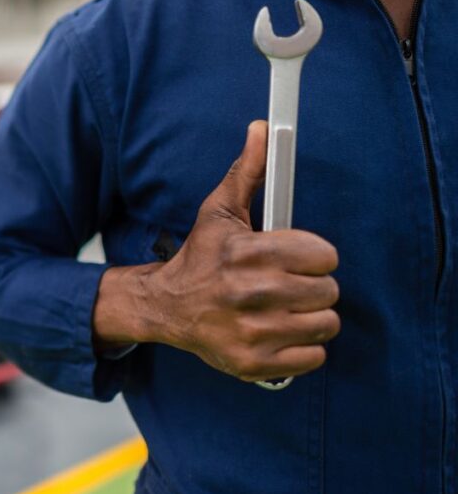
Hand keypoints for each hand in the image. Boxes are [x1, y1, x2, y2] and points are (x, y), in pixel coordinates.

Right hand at [94, 121, 340, 382]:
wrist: (165, 308)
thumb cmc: (201, 258)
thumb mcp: (219, 212)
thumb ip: (247, 171)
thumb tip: (262, 129)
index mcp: (247, 253)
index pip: (323, 255)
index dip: (314, 256)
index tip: (297, 259)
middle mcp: (249, 294)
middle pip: (328, 291)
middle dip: (313, 287)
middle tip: (288, 285)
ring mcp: (252, 332)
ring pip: (325, 325)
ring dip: (310, 318)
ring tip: (285, 309)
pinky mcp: (253, 363)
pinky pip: (313, 358)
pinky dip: (302, 349)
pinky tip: (279, 333)